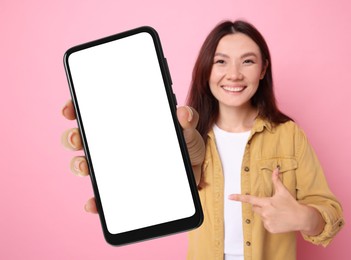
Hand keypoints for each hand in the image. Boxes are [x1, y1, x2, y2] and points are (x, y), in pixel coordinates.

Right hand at [61, 100, 204, 213]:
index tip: (70, 110)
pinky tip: (94, 203)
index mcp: (125, 124)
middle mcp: (114, 144)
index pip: (94, 112)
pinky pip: (102, 195)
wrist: (195, 174)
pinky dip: (95, 200)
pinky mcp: (120, 189)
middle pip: (83, 138)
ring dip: (78, 165)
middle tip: (77, 138)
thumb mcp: (187, 131)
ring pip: (86, 164)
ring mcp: (115, 167)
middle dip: (73, 137)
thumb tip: (183, 113)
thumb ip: (187, 120)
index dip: (77, 108)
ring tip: (85, 167)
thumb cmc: (186, 146)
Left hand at [229, 168, 323, 234]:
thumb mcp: (283, 191)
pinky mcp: (270, 229)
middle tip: (271, 205)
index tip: (229, 197)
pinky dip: (270, 222)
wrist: (301, 218)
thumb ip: (276, 180)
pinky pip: (265, 224)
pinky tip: (278, 220)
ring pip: (261, 216)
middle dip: (260, 205)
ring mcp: (267, 221)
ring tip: (277, 213)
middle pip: (255, 208)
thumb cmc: (291, 203)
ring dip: (266, 214)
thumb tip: (275, 169)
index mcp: (267, 202)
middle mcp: (265, 212)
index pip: (250, 199)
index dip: (239, 198)